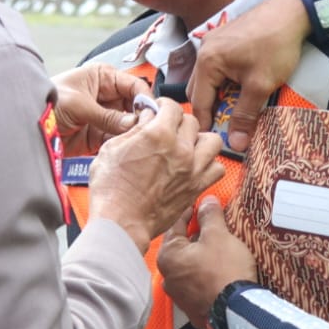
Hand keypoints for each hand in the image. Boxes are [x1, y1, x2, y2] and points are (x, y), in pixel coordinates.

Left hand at [53, 63, 150, 155]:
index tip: (152, 113)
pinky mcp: (98, 136)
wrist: (26, 126)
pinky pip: (117, 140)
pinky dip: (122, 144)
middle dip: (140, 118)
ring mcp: (104, 117)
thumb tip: (133, 123)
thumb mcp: (79, 105)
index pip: (134, 85)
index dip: (144, 99)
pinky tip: (126, 148)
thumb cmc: (47, 102)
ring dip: (132, 133)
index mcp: (103, 77)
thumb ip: (107, 116)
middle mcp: (107, 96)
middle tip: (147, 130)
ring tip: (138, 141)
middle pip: (134, 107)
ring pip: (128, 125)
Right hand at [87, 99, 223, 251]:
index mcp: (159, 135)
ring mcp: (192, 169)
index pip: (172, 106)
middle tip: (167, 129)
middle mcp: (180, 149)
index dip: (162, 106)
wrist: (122, 222)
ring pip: (212, 141)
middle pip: (192, 121)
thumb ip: (133, 129)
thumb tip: (146, 117)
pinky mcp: (196, 187)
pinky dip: (209, 165)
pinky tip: (195, 166)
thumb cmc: (111, 190)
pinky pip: (217, 169)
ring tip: (186, 145)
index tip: (158, 111)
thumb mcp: (111, 149)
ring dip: (200, 140)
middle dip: (178, 122)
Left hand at [157, 197, 257, 328]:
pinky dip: (207, 277)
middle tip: (214, 228)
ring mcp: (180, 296)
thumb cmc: (223, 268)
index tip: (200, 207)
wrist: (236, 310)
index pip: (176, 227)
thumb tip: (206, 201)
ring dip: (202, 258)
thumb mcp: (218, 235)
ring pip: (190, 268)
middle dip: (197, 237)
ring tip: (220, 250)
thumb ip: (210, 216)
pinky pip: (199, 286)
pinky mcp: (194, 309)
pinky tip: (220, 273)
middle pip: (182, 249)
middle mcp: (168, 278)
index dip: (190, 214)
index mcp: (168, 256)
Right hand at [188, 0, 309, 152]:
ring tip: (237, 110)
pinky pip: (216, 67)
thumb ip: (245, 116)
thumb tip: (236, 143)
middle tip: (227, 128)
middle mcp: (204, 50)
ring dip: (219, 96)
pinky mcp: (224, 39)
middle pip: (199, 90)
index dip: (206, 124)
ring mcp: (213, 42)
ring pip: (208, 79)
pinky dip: (224, 82)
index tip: (216, 141)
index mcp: (207, 62)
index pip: (198, 102)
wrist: (292, 12)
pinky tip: (241, 89)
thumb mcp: (260, 86)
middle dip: (211, 110)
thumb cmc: (276, 45)